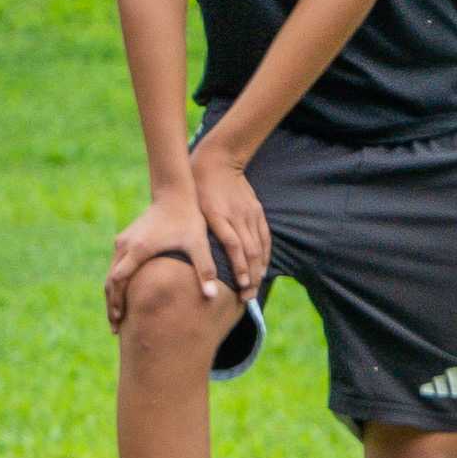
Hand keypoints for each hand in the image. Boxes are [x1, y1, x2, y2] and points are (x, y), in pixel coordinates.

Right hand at [104, 189, 223, 321]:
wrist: (175, 194)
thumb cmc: (188, 219)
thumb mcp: (199, 245)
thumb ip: (205, 270)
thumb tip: (212, 296)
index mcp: (139, 250)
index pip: (119, 280)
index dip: (117, 302)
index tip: (119, 321)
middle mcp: (125, 246)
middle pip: (110, 281)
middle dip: (112, 305)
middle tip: (116, 328)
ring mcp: (123, 242)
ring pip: (111, 274)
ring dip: (113, 296)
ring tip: (118, 317)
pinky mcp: (126, 240)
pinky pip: (116, 266)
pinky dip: (117, 284)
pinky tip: (125, 296)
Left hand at [188, 147, 272, 303]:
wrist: (218, 159)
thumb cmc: (198, 186)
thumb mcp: (193, 207)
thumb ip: (196, 231)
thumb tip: (191, 256)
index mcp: (219, 216)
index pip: (235, 247)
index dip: (240, 269)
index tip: (241, 287)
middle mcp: (237, 216)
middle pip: (250, 252)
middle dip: (251, 277)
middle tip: (247, 298)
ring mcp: (249, 214)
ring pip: (259, 246)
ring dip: (259, 270)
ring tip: (255, 288)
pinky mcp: (257, 211)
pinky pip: (265, 236)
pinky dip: (265, 254)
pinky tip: (263, 268)